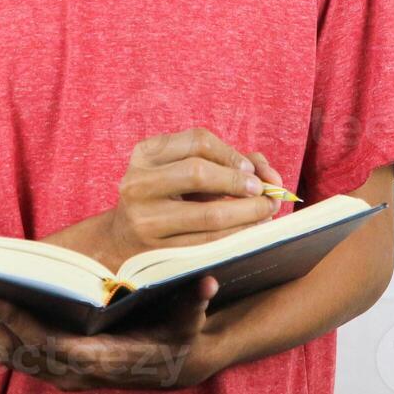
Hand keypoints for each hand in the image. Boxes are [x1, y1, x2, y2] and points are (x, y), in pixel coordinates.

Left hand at [0, 275, 225, 390]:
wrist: (173, 364)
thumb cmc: (177, 334)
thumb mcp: (190, 319)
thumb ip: (194, 304)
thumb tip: (206, 283)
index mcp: (98, 361)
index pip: (47, 345)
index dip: (16, 323)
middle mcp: (72, 373)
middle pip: (15, 352)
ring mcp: (59, 372)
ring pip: (7, 356)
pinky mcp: (51, 365)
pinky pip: (12, 353)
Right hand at [106, 128, 282, 261]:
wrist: (124, 238)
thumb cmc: (166, 196)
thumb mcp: (182, 169)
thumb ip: (225, 161)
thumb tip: (269, 174)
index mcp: (145, 153)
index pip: (197, 142)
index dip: (231, 154)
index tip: (251, 169)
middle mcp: (138, 183)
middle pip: (198, 173)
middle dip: (239, 182)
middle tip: (264, 192)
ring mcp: (145, 219)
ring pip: (208, 214)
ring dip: (247, 213)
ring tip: (266, 211)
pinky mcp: (157, 251)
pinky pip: (207, 243)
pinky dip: (236, 235)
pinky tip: (249, 229)